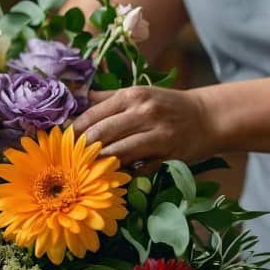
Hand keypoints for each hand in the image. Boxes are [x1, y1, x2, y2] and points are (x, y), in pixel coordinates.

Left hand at [71, 86, 212, 168]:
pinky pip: (139, 166)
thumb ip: (108, 98)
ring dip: (100, 163)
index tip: (61, 141)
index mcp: (132, 95)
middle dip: (82, 148)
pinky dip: (125, 172)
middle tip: (69, 159)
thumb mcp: (139, 94)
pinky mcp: (169, 153)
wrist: (208, 117)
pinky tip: (115, 175)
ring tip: (85, 170)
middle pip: (101, 133)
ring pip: (118, 151)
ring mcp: (158, 132)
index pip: (93, 114)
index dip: (74, 130)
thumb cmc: (167, 106)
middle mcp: (144, 111)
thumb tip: (77, 99)